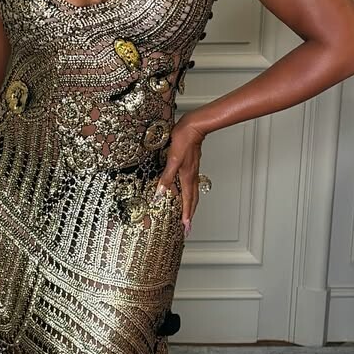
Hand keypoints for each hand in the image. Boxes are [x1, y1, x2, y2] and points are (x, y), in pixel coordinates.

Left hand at [155, 116, 205, 235]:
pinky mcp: (191, 164)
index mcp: (187, 177)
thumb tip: (160, 193)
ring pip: (193, 192)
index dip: (186, 215)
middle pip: (193, 199)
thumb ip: (167, 177)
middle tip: (188, 225)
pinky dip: (189, 192)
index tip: (186, 227)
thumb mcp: (172, 160)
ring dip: (191, 204)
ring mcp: (192, 170)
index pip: (188, 201)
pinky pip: (191, 184)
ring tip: (188, 212)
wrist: (193, 127)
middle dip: (190, 214)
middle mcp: (191, 176)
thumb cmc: (183, 140)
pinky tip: (184, 190)